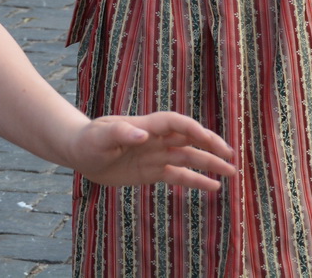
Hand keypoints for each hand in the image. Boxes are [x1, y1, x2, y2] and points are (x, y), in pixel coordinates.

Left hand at [65, 111, 236, 191]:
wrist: (81, 153)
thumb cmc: (88, 141)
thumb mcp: (100, 137)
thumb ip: (120, 133)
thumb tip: (143, 134)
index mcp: (146, 125)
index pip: (175, 123)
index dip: (192, 129)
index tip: (207, 139)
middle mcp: (156, 139)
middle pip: (189, 139)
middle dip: (210, 145)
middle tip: (230, 155)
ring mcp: (156, 155)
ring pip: (188, 158)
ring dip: (209, 164)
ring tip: (231, 173)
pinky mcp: (153, 171)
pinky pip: (178, 176)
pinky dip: (196, 181)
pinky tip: (213, 187)